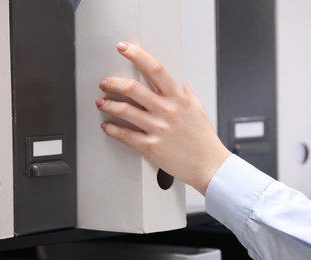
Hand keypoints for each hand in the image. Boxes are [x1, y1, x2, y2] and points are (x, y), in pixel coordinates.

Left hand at [95, 42, 230, 194]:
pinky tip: (107, 126)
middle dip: (113, 83)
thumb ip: (186, 94)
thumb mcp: (198, 109)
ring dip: (107, 104)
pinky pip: (125, 135)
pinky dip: (111, 129)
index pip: (155, 69)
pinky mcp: (151, 147)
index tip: (124, 48)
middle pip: (133, 88)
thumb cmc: (204, 139)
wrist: (209, 165)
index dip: (137, 55)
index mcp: (178, 98)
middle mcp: (167, 110)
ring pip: (124, 111)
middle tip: (105, 83)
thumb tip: (180, 83)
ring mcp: (158, 128)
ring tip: (101, 102)